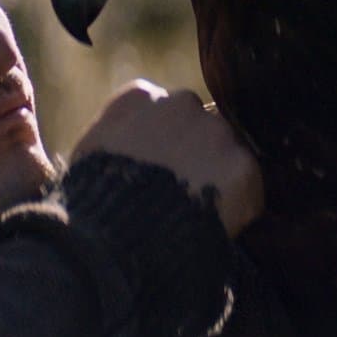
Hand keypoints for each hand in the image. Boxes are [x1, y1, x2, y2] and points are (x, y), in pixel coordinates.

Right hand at [72, 79, 263, 236]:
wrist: (113, 240)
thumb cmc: (87, 206)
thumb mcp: (87, 158)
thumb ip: (113, 142)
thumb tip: (118, 157)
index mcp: (138, 96)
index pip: (165, 111)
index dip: (163, 144)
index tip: (157, 172)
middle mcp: (181, 102)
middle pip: (201, 125)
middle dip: (195, 154)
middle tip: (183, 195)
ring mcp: (215, 132)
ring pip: (228, 152)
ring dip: (220, 177)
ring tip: (198, 216)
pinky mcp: (242, 166)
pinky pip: (249, 188)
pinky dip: (239, 208)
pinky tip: (213, 229)